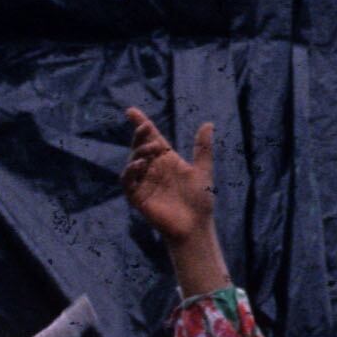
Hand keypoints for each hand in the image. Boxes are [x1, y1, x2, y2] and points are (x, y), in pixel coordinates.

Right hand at [120, 110, 228, 296]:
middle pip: (140, 146)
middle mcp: (153, 168)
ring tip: (151, 147)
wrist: (195, 226)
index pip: (151, 137)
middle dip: (139, 135)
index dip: (141, 124)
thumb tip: (208, 123)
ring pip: (132, 161)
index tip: (131, 111)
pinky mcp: (137, 197)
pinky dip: (130, 171)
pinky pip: (128, 181)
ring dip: (138, 151)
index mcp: (166, 160)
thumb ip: (203, 148)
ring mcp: (143, 182)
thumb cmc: (200, 200)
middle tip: (144, 126)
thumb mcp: (202, 170)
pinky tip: (140, 164)